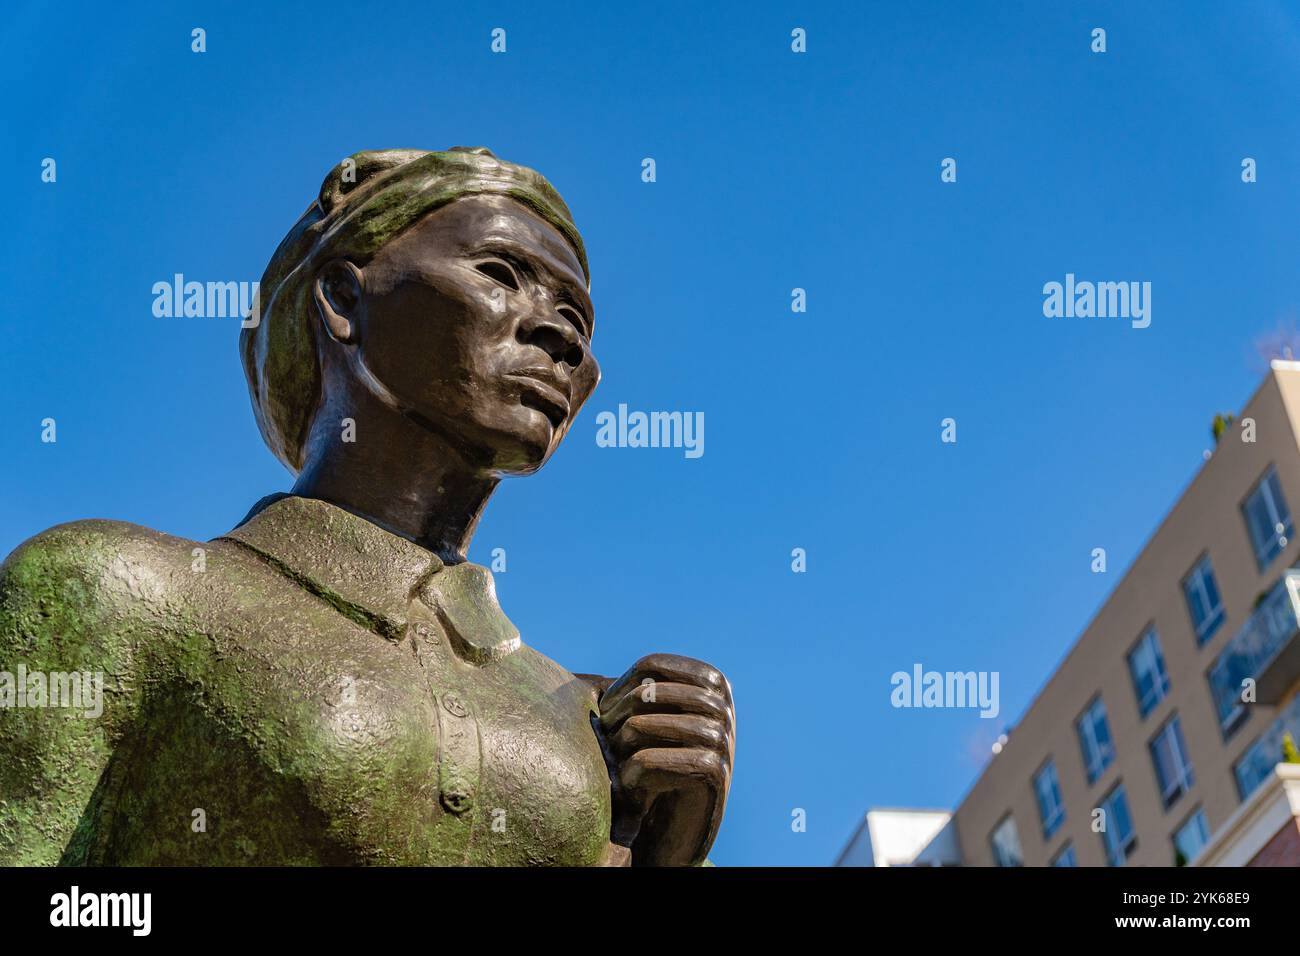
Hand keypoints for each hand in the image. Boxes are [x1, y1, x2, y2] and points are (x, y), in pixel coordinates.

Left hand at [596, 653, 734, 865]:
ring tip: (613, 758)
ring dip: (619, 742)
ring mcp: (722, 739)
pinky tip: (627, 782)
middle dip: (615, 715)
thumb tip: (587, 681)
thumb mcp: (654, 720)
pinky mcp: (713, 773)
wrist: (677, 828)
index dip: (619, 686)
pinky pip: (652, 760)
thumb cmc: (658, 767)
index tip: (604, 711)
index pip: (652, 665)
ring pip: (646, 724)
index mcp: (712, 684)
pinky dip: (630, 770)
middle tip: (604, 737)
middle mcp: (722, 707)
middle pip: (647, 693)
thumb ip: (641, 690)